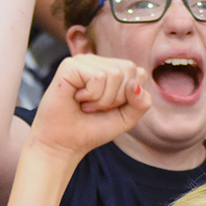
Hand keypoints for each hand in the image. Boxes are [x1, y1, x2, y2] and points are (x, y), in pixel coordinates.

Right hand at [28, 54, 150, 157]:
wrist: (64, 145)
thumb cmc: (92, 130)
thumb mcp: (126, 118)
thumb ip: (141, 103)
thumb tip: (135, 85)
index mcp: (112, 70)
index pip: (139, 73)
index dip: (129, 98)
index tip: (110, 108)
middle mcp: (98, 62)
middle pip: (130, 70)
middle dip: (117, 98)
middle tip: (97, 107)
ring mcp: (84, 61)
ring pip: (115, 74)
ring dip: (102, 100)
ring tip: (86, 105)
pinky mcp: (70, 65)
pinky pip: (98, 77)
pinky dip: (91, 96)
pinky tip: (77, 99)